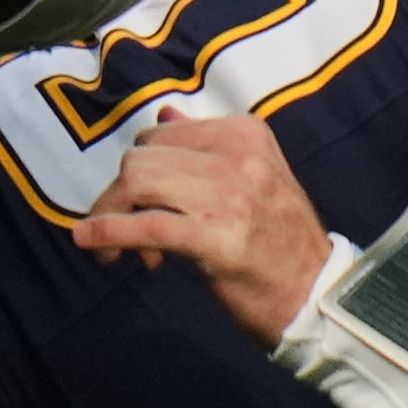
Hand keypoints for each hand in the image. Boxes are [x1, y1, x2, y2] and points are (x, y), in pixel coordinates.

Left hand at [71, 112, 332, 343]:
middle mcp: (237, 155)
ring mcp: (228, 194)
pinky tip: (92, 245)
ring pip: (137, 183)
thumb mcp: (250, 178)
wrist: (315, 293)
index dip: (143, 170)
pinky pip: (145, 225)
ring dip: (111, 215)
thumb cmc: (278, 241)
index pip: (162, 136)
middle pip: (142, 158)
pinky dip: (109, 233)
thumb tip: (164, 115)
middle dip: (119, 195)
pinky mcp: (214, 236)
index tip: (144, 205)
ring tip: (115, 252)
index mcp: (245, 133)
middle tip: (123, 231)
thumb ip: (205, 146)